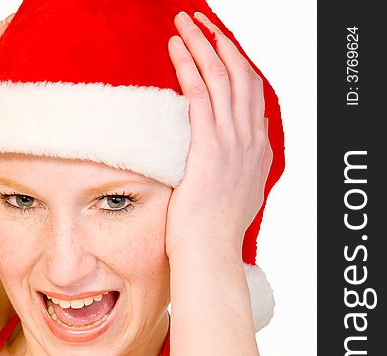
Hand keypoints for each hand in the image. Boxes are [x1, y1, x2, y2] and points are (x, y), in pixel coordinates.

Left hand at [164, 11, 272, 259]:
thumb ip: (236, 173)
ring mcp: (233, 142)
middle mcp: (251, 140)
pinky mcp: (209, 147)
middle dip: (222, 42)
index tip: (220, 47)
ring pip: (222, 77)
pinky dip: (189, 66)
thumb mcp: (236, 197)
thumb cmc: (212, 232)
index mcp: (259, 151)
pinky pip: (201, 94)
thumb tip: (226, 164)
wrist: (208, 252)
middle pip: (242, 75)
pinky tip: (176, 48)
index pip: (253, 95)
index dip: (237, 64)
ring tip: (185, 23)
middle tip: (202, 22)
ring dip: (203, 43)